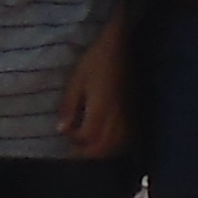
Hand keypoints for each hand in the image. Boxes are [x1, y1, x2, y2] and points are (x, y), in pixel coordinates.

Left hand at [57, 31, 132, 157]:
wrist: (125, 45)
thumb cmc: (97, 59)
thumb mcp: (77, 78)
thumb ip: (69, 105)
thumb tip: (61, 130)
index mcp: (100, 109)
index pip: (86, 136)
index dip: (74, 139)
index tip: (65, 133)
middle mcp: (117, 117)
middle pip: (102, 147)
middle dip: (86, 152)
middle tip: (74, 148)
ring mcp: (129, 116)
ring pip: (116, 145)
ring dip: (101, 150)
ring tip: (89, 145)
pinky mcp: (137, 112)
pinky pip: (127, 137)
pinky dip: (116, 144)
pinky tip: (108, 139)